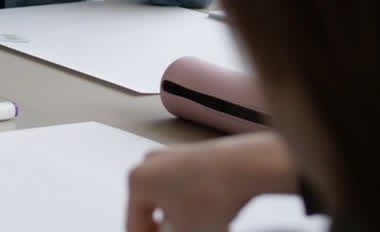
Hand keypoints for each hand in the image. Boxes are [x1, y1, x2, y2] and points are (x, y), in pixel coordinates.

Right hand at [125, 133, 298, 231]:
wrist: (245, 167)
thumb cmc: (212, 192)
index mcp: (137, 180)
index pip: (133, 224)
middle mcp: (150, 164)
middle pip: (150, 210)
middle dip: (164, 229)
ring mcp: (171, 156)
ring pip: (169, 199)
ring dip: (179, 218)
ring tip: (199, 229)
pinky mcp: (192, 155)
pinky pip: (184, 187)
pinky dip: (192, 204)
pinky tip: (209, 216)